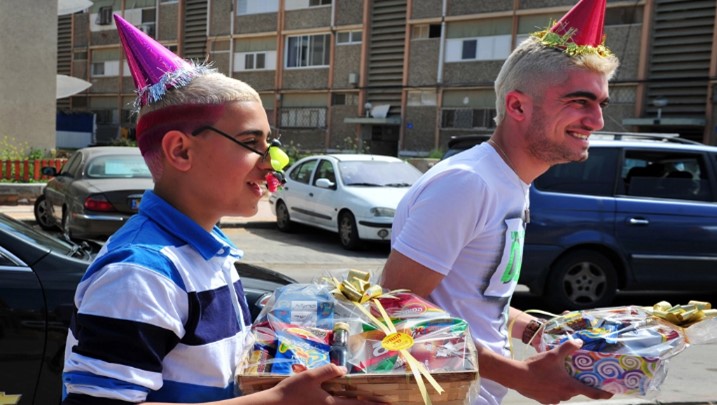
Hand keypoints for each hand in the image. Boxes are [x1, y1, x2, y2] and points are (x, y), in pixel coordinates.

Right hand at [271, 364, 388, 404]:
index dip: (374, 404)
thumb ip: (328, 371)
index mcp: (333, 404)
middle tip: (384, 404)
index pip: (358, 404)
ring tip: (367, 401)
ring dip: (356, 404)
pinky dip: (344, 403)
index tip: (388, 403)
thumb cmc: (292, 392)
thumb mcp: (310, 376)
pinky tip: (342, 399)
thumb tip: (344, 369)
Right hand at [515, 340, 612, 403]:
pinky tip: (545, 380)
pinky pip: (552, 395)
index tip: (610, 393)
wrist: (517, 377)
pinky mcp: (544, 401)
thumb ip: (568, 347)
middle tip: (573, 374)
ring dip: (562, 386)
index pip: (592, 393)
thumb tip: (579, 342)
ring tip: (555, 375)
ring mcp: (553, 400)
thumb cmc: (537, 366)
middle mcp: (564, 396)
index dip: (603, 393)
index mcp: (570, 386)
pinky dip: (552, 389)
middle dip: (576, 384)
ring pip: (563, 393)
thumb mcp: (553, 354)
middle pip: (575, 391)